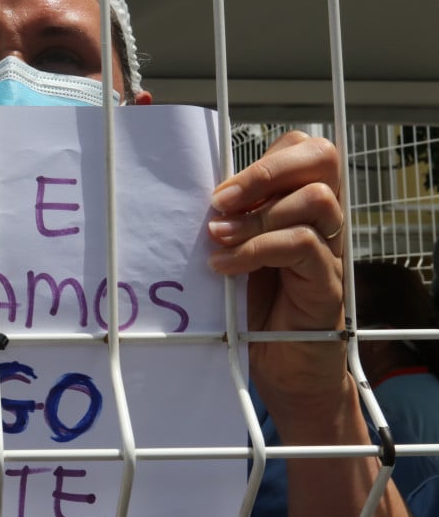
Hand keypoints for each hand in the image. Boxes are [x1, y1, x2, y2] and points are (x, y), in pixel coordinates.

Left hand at [205, 131, 345, 424]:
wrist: (279, 368)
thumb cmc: (251, 307)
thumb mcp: (232, 251)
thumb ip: (226, 220)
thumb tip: (184, 190)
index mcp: (297, 204)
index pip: (300, 149)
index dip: (260, 161)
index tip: (219, 194)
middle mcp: (322, 221)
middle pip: (321, 158)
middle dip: (264, 171)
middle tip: (221, 202)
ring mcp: (331, 250)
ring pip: (315, 200)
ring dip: (256, 216)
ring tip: (218, 240)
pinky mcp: (328, 283)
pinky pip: (304, 246)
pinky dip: (256, 251)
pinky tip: (225, 268)